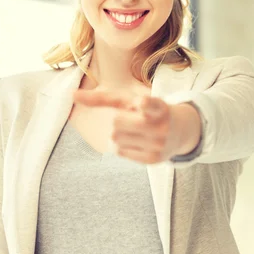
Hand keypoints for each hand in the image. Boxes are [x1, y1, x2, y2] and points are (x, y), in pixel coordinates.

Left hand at [72, 87, 187, 164]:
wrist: (181, 131)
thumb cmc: (147, 110)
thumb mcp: (131, 100)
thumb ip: (102, 98)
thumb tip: (72, 94)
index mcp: (157, 106)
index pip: (150, 104)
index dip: (144, 103)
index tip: (141, 103)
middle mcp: (160, 125)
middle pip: (116, 123)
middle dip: (116, 120)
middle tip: (130, 119)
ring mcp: (158, 144)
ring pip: (116, 139)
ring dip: (117, 134)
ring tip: (134, 130)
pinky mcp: (153, 159)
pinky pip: (121, 152)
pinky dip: (121, 146)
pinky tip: (135, 141)